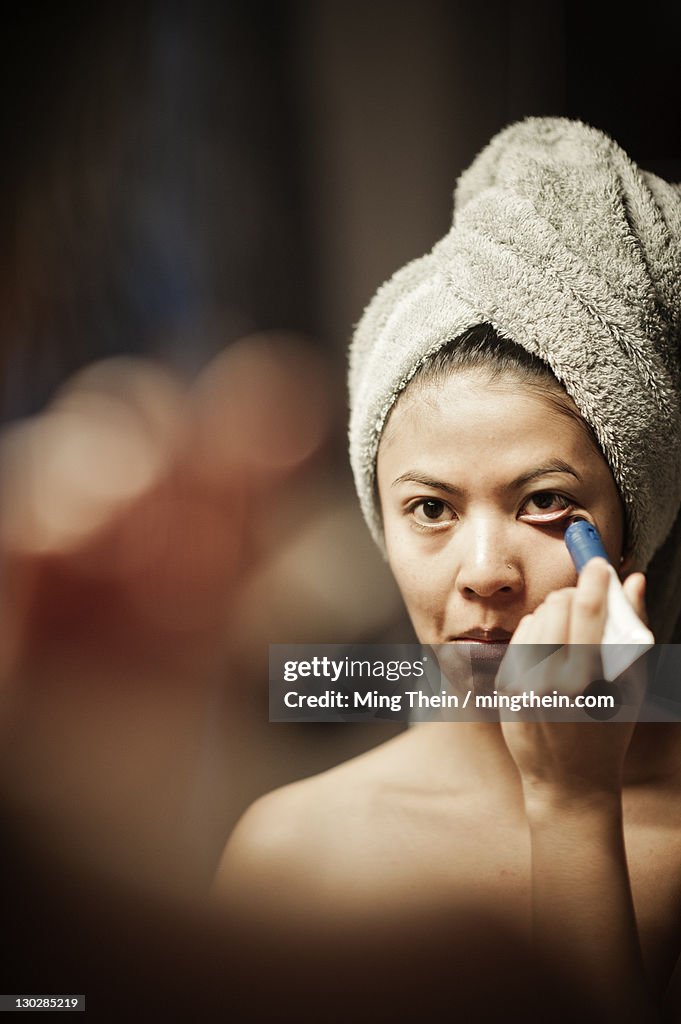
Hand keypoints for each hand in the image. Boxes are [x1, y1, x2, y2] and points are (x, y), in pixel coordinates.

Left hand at [496, 559, 648, 808]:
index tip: (598, 562)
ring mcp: (522, 683)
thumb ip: (633, 630)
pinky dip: (537, 635)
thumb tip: (633, 580)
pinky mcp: (505, 686)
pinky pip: (520, 639)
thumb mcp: (631, 686)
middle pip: (557, 607)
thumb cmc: (609, 731)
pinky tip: (550, 654)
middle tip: (586, 603)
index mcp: (586, 680)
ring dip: (554, 615)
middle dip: (574, 597)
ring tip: (570, 636)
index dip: (593, 580)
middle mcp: (549, 679)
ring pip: (535, 619)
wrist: (569, 781)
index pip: (586, 612)